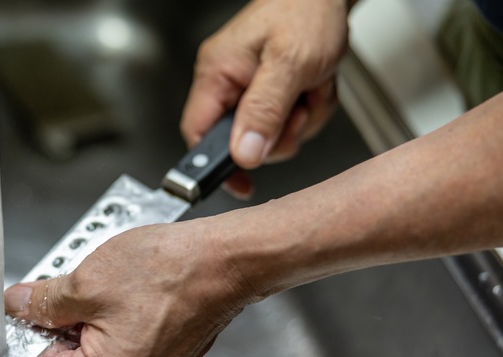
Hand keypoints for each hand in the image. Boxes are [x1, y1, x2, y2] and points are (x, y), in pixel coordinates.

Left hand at [4, 219, 253, 356]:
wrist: (224, 261)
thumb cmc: (169, 270)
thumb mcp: (88, 279)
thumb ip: (44, 301)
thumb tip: (18, 306)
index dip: (41, 339)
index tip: (45, 312)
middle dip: (64, 344)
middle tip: (74, 306)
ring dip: (89, 343)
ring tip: (102, 302)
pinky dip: (115, 342)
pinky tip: (124, 307)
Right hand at [181, 0, 348, 196]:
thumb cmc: (305, 10)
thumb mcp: (289, 64)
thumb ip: (264, 111)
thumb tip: (243, 155)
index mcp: (217, 73)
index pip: (198, 134)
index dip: (215, 165)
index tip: (240, 184)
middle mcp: (227, 82)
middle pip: (241, 141)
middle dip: (279, 134)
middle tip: (298, 108)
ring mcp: (249, 88)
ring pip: (271, 135)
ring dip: (301, 119)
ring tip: (310, 87)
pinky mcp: (270, 91)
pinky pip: (287, 122)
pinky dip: (309, 109)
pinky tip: (314, 85)